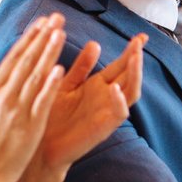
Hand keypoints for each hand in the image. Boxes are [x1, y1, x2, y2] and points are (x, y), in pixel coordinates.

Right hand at [0, 14, 65, 181]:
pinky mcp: (30, 125)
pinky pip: (41, 101)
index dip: (29, 37)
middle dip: (42, 37)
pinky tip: (60, 69)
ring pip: (34, 76)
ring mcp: (17, 110)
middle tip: (57, 17)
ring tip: (60, 33)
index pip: (14, 57)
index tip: (42, 20)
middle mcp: (4, 96)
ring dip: (48, 53)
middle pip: (26, 61)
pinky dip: (49, 85)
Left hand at [35, 30, 145, 174]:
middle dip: (136, 57)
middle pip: (130, 74)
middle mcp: (107, 97)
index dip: (132, 50)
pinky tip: (114, 88)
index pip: (121, 64)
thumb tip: (95, 43)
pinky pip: (119, 113)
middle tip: (140, 40)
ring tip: (135, 58)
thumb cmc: (50, 115)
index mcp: (97, 85)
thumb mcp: (65, 84)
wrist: (41, 146)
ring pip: (131, 91)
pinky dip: (119, 100)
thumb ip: (81, 67)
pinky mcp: (104, 126)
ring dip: (135, 74)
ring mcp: (108, 111)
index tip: (141, 36)